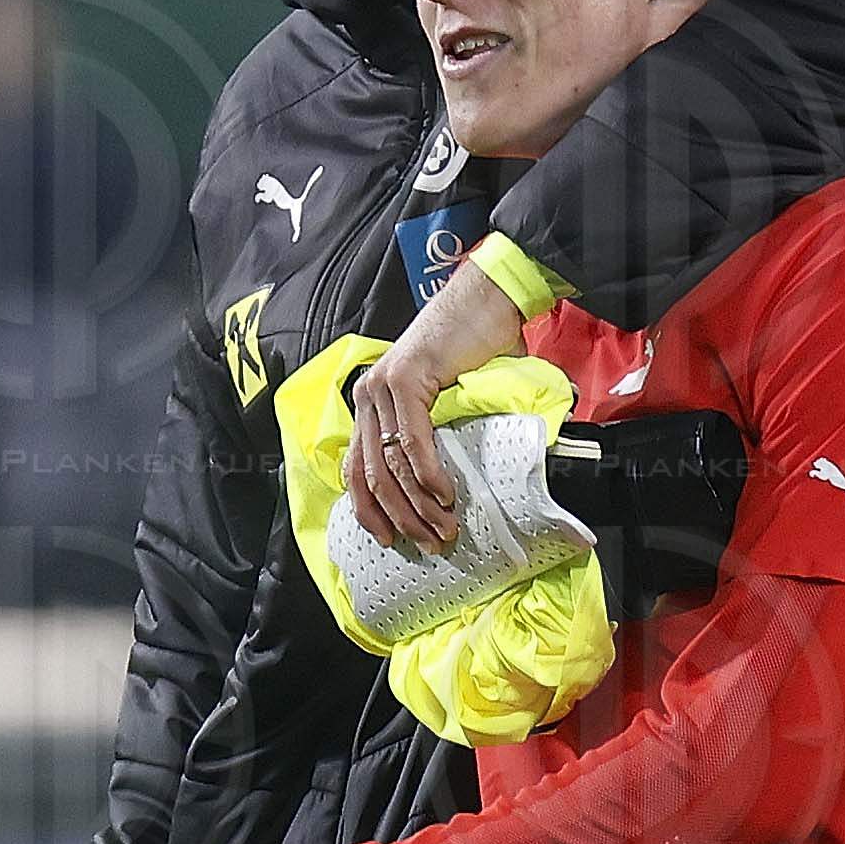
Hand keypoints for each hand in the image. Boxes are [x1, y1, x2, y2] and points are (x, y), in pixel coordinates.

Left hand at [345, 253, 530, 551]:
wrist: (488, 300)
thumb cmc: (472, 350)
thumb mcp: (441, 400)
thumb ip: (428, 434)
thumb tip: (433, 488)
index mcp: (369, 405)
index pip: (356, 471)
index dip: (370, 511)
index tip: (391, 541)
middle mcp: (367, 397)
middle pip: (371, 476)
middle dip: (400, 519)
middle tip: (430, 544)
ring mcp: (382, 387)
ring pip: (391, 465)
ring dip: (418, 505)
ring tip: (444, 529)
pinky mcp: (405, 380)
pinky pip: (412, 442)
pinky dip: (429, 475)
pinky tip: (444, 496)